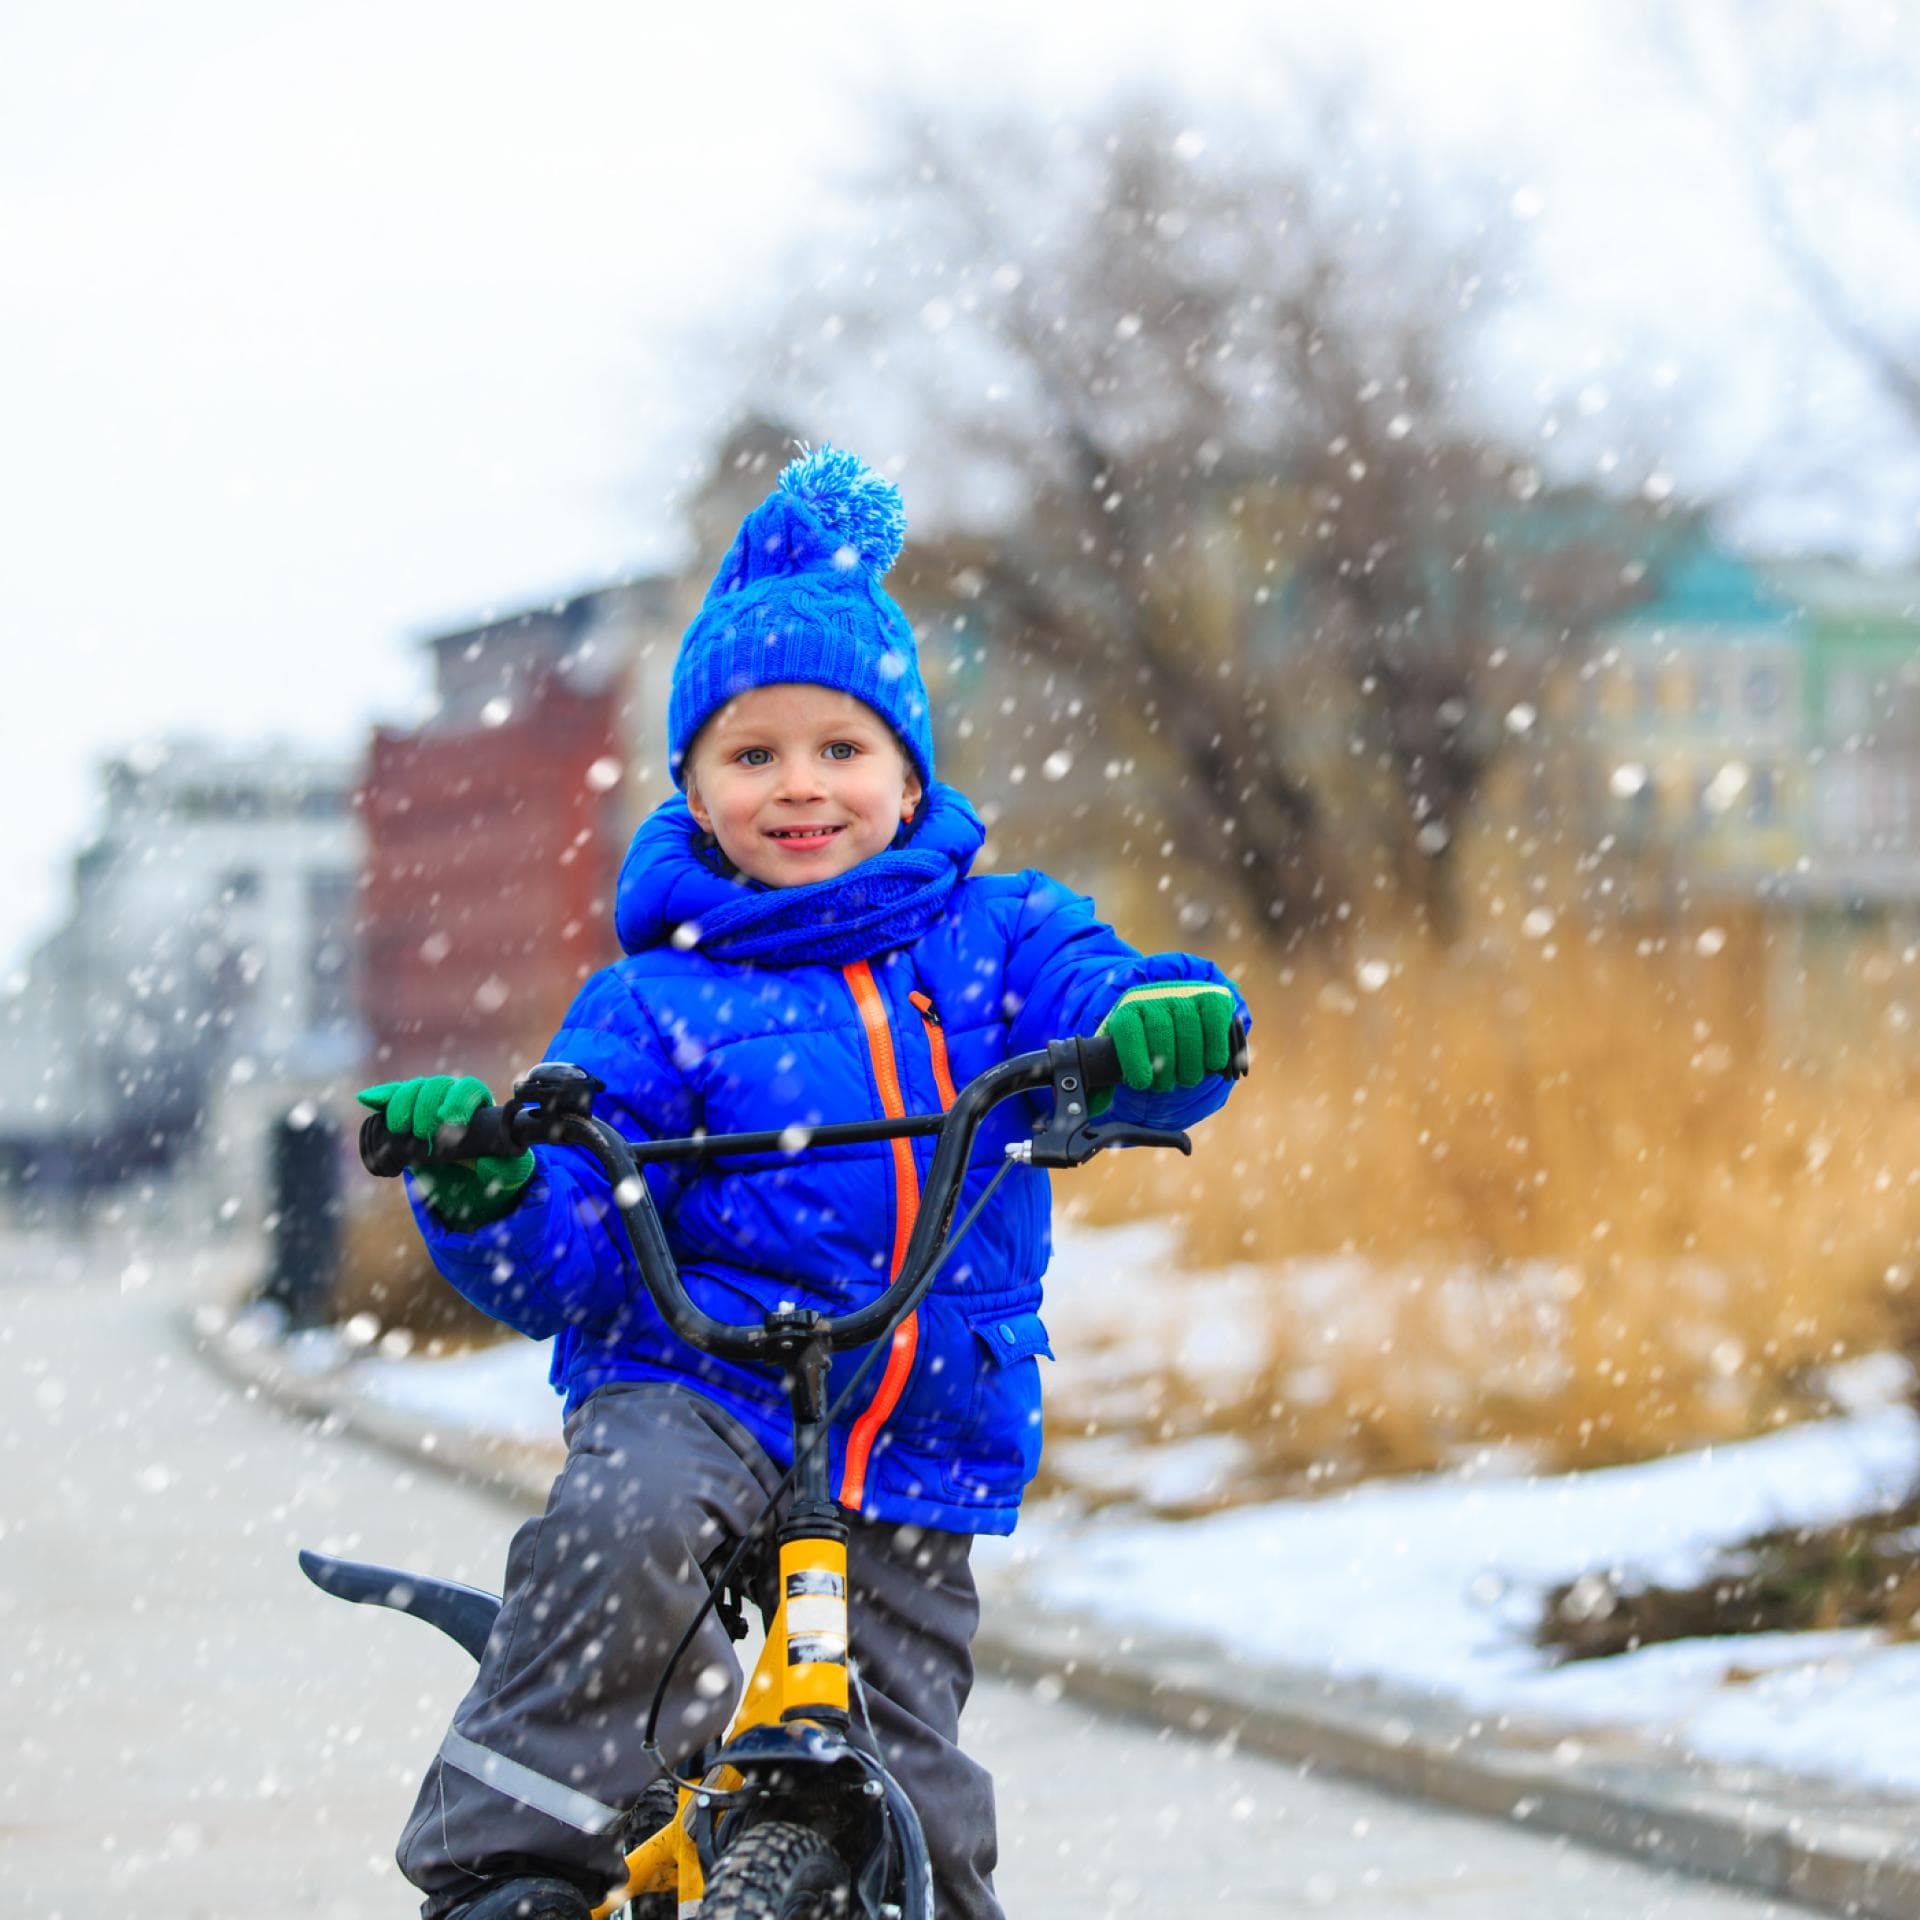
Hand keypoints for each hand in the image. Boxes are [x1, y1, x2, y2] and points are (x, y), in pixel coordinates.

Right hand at [355, 1074, 534, 1229]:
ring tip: (399, 1129)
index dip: (457, 1102)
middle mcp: (449, 1092)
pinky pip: (389, 1096)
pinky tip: (367, 1100)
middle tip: (423, 1134)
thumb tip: (490, 1165)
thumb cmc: (489, 1160)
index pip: (469, 1089)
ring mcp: (424, 1098)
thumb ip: (506, 1170)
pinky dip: (380, 1097)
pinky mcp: (403, 1108)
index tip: (448, 1121)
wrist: (463, 1161)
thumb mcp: (505, 1168)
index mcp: (477, 1101)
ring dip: (402, 1106)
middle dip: (426, 1108)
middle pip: (435, 1087)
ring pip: (411, 1089)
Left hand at [1092, 982, 1239, 1111]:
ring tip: (1187, 1078)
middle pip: (1161, 1030)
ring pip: (1189, 1027)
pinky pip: (1215, 1020)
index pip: (1128, 1028)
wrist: (1173, 1010)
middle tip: (1166, 1085)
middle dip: (1166, 1067)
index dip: (1135, 1059)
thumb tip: (1094, 1106)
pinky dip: (1215, 1046)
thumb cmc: (1145, 1043)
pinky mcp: (1212, 997)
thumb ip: (1105, 1081)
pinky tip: (1211, 1063)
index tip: (1143, 1083)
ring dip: (1191, 1063)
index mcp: (1128, 1010)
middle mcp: (1155, 996)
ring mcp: (1185, 994)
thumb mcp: (1122, 1055)